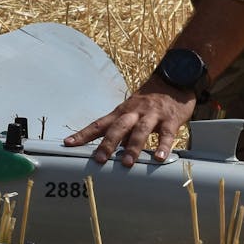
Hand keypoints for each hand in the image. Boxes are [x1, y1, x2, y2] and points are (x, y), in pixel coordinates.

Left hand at [64, 78, 195, 166]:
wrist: (174, 80)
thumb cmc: (150, 101)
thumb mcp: (132, 112)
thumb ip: (122, 131)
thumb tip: (110, 150)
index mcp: (122, 112)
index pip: (99, 124)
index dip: (83, 134)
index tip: (69, 143)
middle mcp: (134, 112)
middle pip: (117, 127)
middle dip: (107, 143)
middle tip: (99, 160)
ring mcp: (152, 114)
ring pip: (140, 130)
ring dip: (133, 147)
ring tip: (127, 163)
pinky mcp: (170, 118)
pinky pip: (166, 133)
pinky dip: (163, 146)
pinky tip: (159, 157)